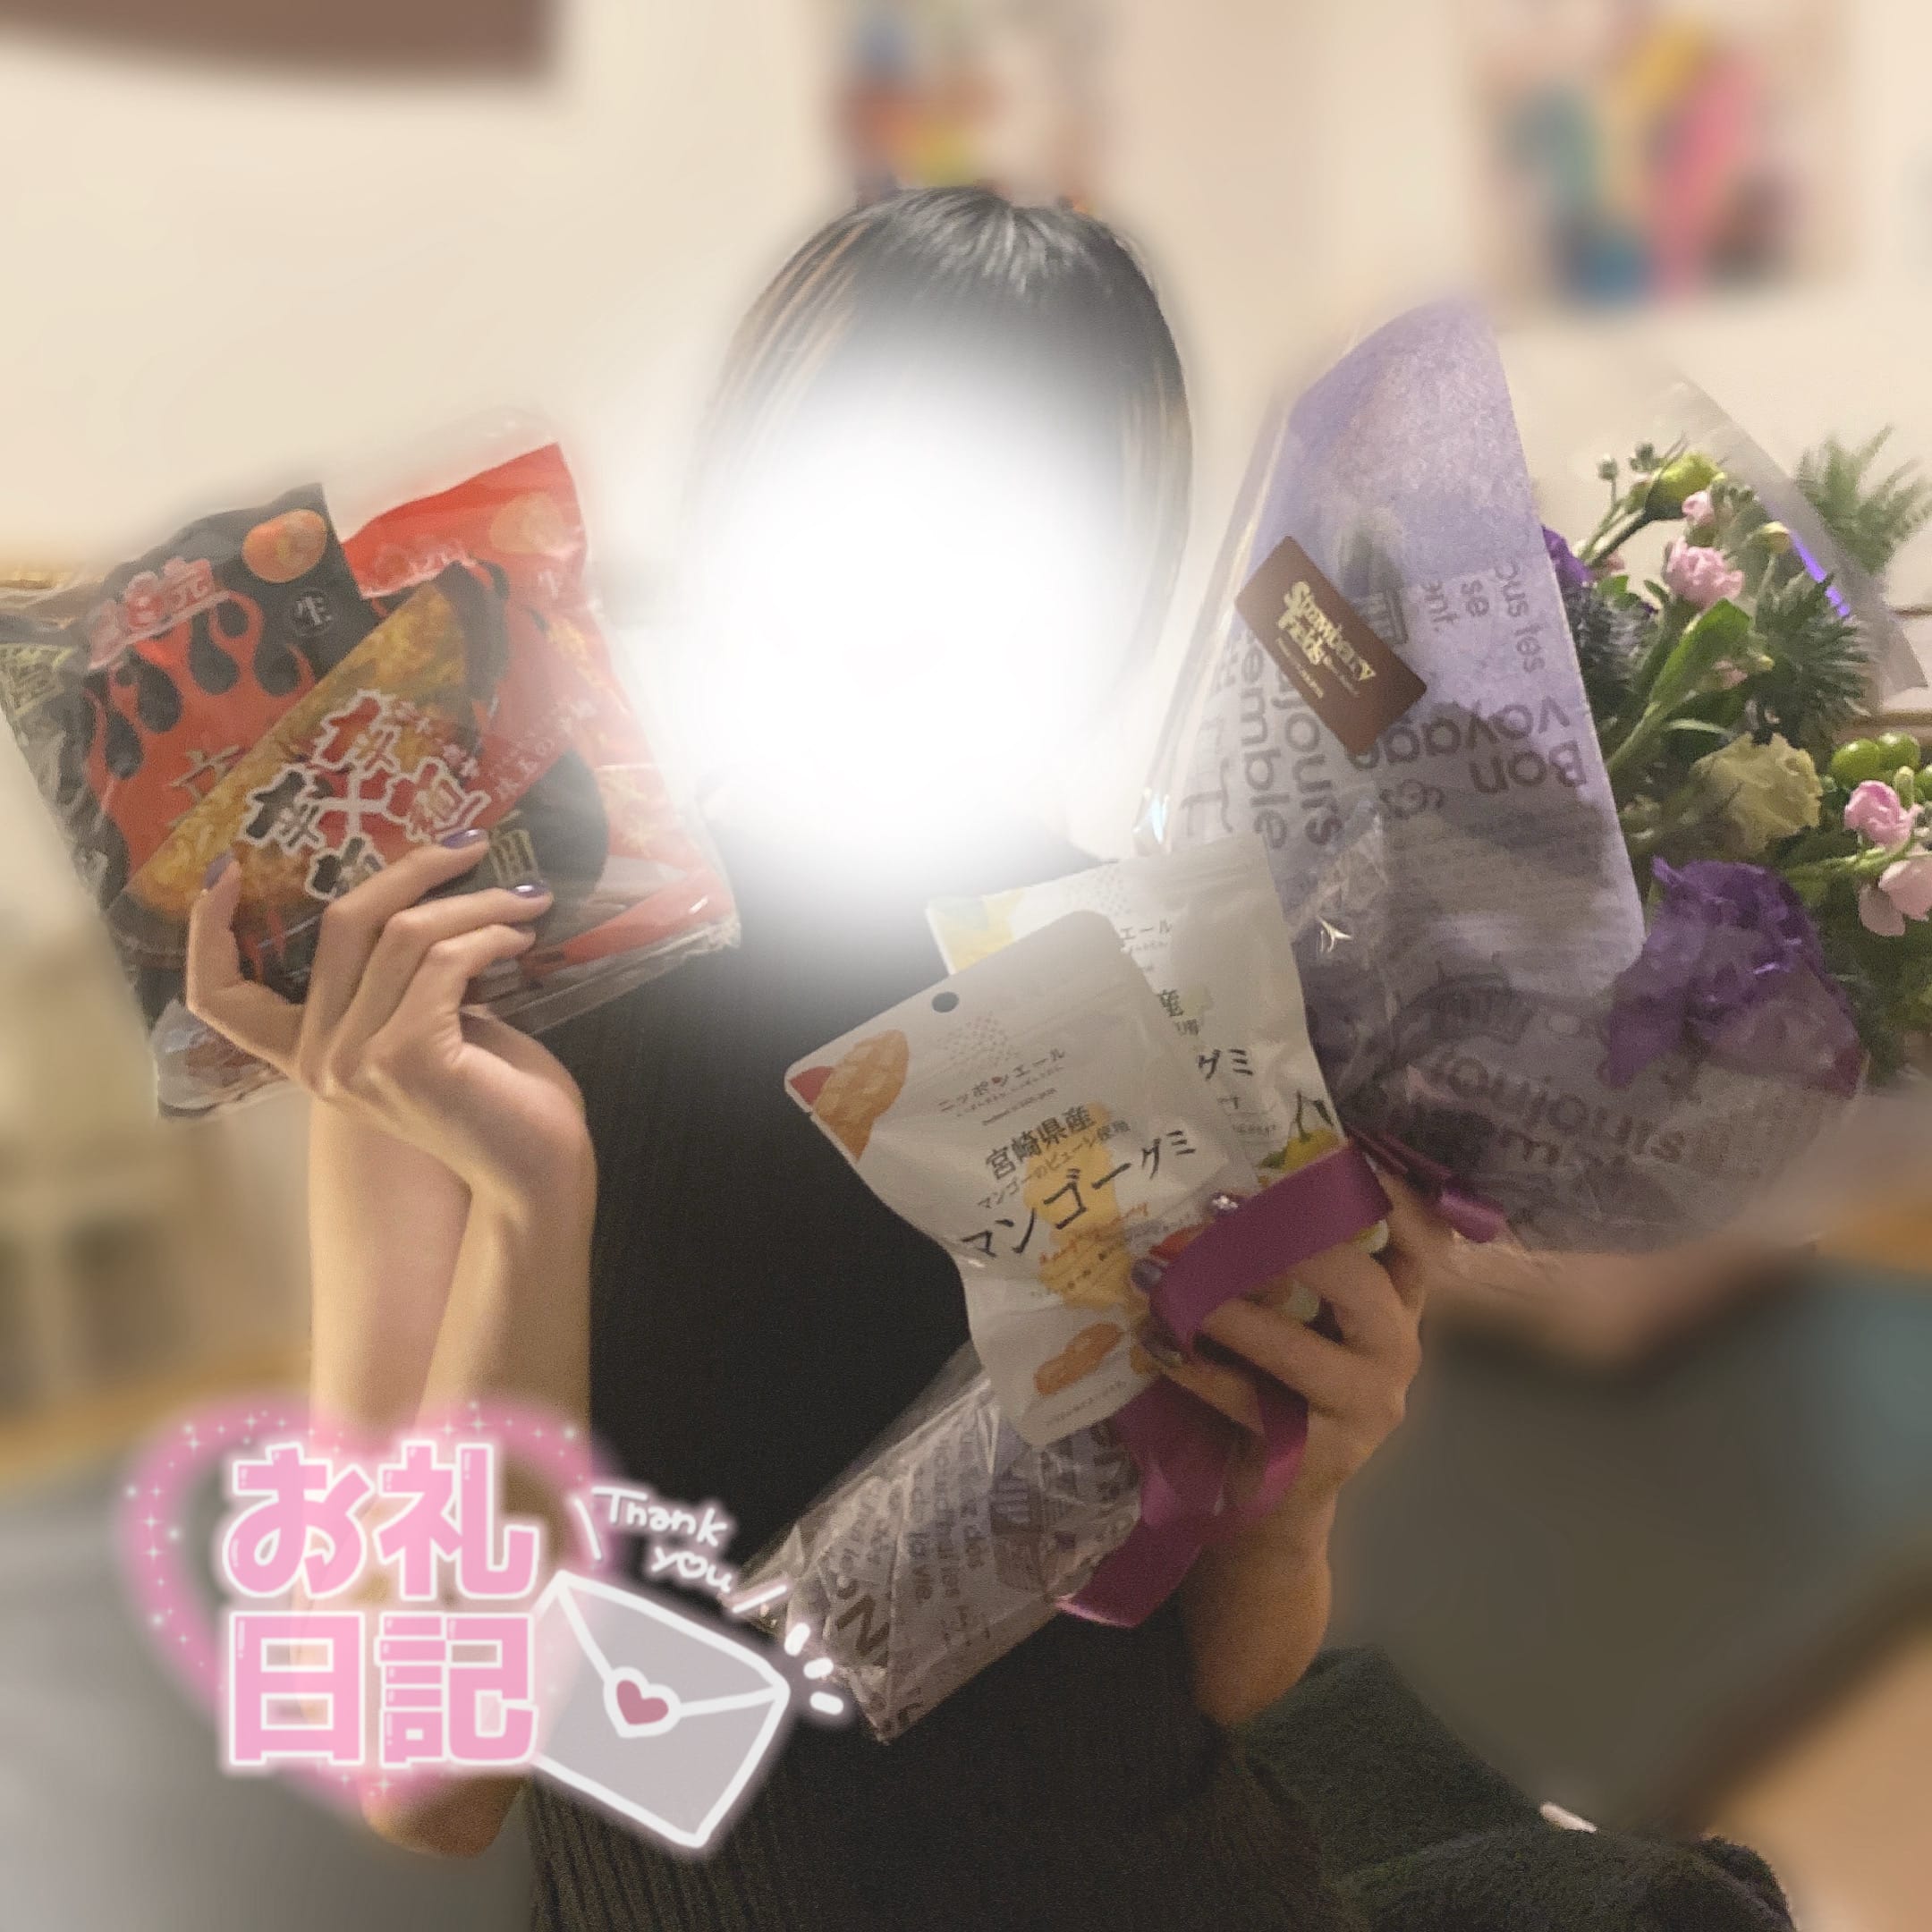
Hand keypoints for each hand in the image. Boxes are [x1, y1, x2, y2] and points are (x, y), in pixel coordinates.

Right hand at [186, 833, 590, 1207]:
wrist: (537, 1172)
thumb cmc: (497, 1098)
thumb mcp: (429, 1025)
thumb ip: (398, 978)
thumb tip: (415, 894)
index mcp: (308, 1055)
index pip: (220, 996)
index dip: (208, 930)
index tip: (230, 869)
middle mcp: (316, 1061)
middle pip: (343, 924)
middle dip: (414, 871)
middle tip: (473, 845)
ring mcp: (354, 1061)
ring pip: (404, 934)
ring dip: (475, 904)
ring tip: (523, 903)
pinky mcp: (405, 1056)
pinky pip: (445, 960)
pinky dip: (491, 936)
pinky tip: (521, 939)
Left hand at [1150, 1170, 1452, 1543]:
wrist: (1274, 1502)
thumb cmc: (1280, 1391)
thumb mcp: (1298, 1322)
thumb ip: (1288, 1270)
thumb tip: (1225, 1196)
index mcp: (1396, 1310)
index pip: (1421, 1244)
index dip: (1393, 1196)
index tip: (1345, 1149)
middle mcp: (1395, 1353)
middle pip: (1360, 1283)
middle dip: (1288, 1241)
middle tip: (1217, 1210)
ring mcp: (1364, 1408)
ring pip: (1297, 1349)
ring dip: (1223, 1309)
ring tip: (1161, 1279)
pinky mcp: (1320, 1454)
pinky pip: (1250, 1402)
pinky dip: (1198, 1371)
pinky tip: (1157, 1346)